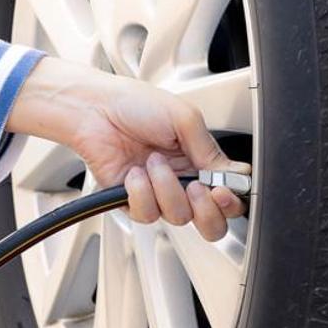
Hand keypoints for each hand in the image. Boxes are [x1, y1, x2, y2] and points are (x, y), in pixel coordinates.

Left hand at [6, 57, 249, 239]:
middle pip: (211, 222)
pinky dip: (141, 192)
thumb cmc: (134, 104)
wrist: (93, 110)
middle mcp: (183, 181)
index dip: (231, 200)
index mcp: (200, 160)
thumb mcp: (184, 118)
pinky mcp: (133, 202)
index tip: (222, 189)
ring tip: (153, 161)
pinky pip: (147, 214)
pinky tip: (134, 173)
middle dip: (209, 212)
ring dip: (167, 188)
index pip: (229, 195)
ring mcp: (159, 194)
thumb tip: (233, 175)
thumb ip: (210, 150)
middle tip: (198, 189)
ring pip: (179, 217)